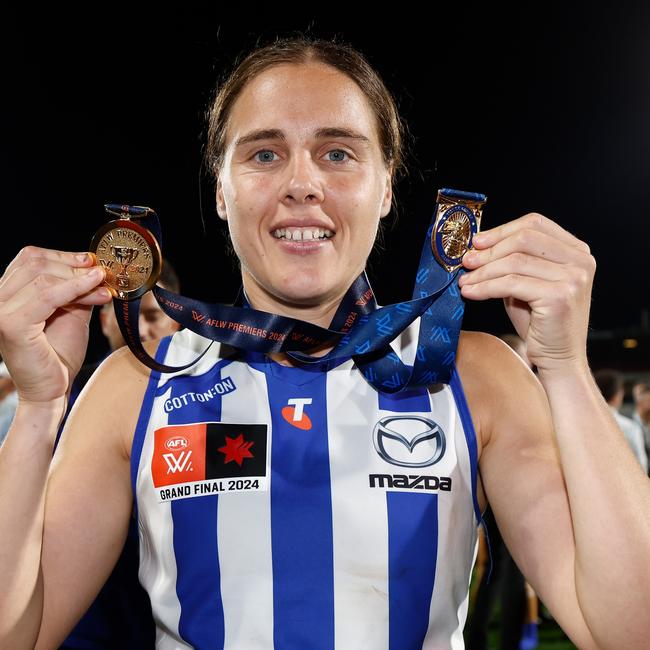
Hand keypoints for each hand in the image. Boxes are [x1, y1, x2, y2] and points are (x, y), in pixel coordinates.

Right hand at [0, 247, 110, 404]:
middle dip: (74, 267)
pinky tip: (98, 291)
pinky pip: (48, 296)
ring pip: (44, 278)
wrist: (51, 389)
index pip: (30, 259)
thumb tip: (94, 266)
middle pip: (37, 264)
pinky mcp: (11, 324)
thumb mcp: (70, 312)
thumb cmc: (58, 354)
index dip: (63, 255)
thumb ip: (76, 289)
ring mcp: (0, 311)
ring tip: (105, 285)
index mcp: (5, 293)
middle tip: (103, 274)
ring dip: (80, 279)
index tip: (92, 260)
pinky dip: (76, 289)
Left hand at [458, 213, 595, 373]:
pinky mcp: (559, 296)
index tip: (476, 243)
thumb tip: (477, 247)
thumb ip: (512, 262)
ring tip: (465, 281)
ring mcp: (573, 277)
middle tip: (466, 262)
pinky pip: (511, 283)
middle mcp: (581, 260)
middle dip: (489, 250)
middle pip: (524, 238)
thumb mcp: (526, 283)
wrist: (559, 359)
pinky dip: (486, 287)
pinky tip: (471, 293)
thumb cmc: (540, 323)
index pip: (535, 224)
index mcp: (576, 251)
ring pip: (514, 261)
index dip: (501, 230)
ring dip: (483, 271)